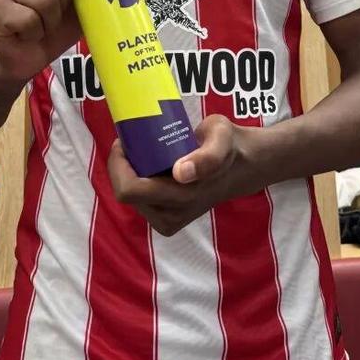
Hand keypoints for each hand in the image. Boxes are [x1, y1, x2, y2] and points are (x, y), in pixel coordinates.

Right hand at [0, 0, 139, 81]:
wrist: (29, 58)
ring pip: (45, 0)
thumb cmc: (56, 26)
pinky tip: (27, 34)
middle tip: (57, 13)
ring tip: (42, 26)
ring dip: (51, 22)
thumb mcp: (87, 2)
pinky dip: (35, 33)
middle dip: (67, 0)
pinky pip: (28, 19)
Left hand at [107, 114, 255, 235]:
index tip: (126, 140)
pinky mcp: (167, 220)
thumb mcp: (222, 138)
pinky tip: (148, 165)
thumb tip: (181, 174)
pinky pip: (138, 199)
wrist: (240, 166)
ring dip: (129, 172)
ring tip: (143, 151)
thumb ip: (208, 156)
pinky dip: (137, 180)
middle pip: (125, 192)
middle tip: (133, 141)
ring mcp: (169, 220)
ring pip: (130, 196)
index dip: (118, 164)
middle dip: (122, 165)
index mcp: (183, 197)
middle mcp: (173, 215)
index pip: (129, 190)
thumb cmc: (228, 147)